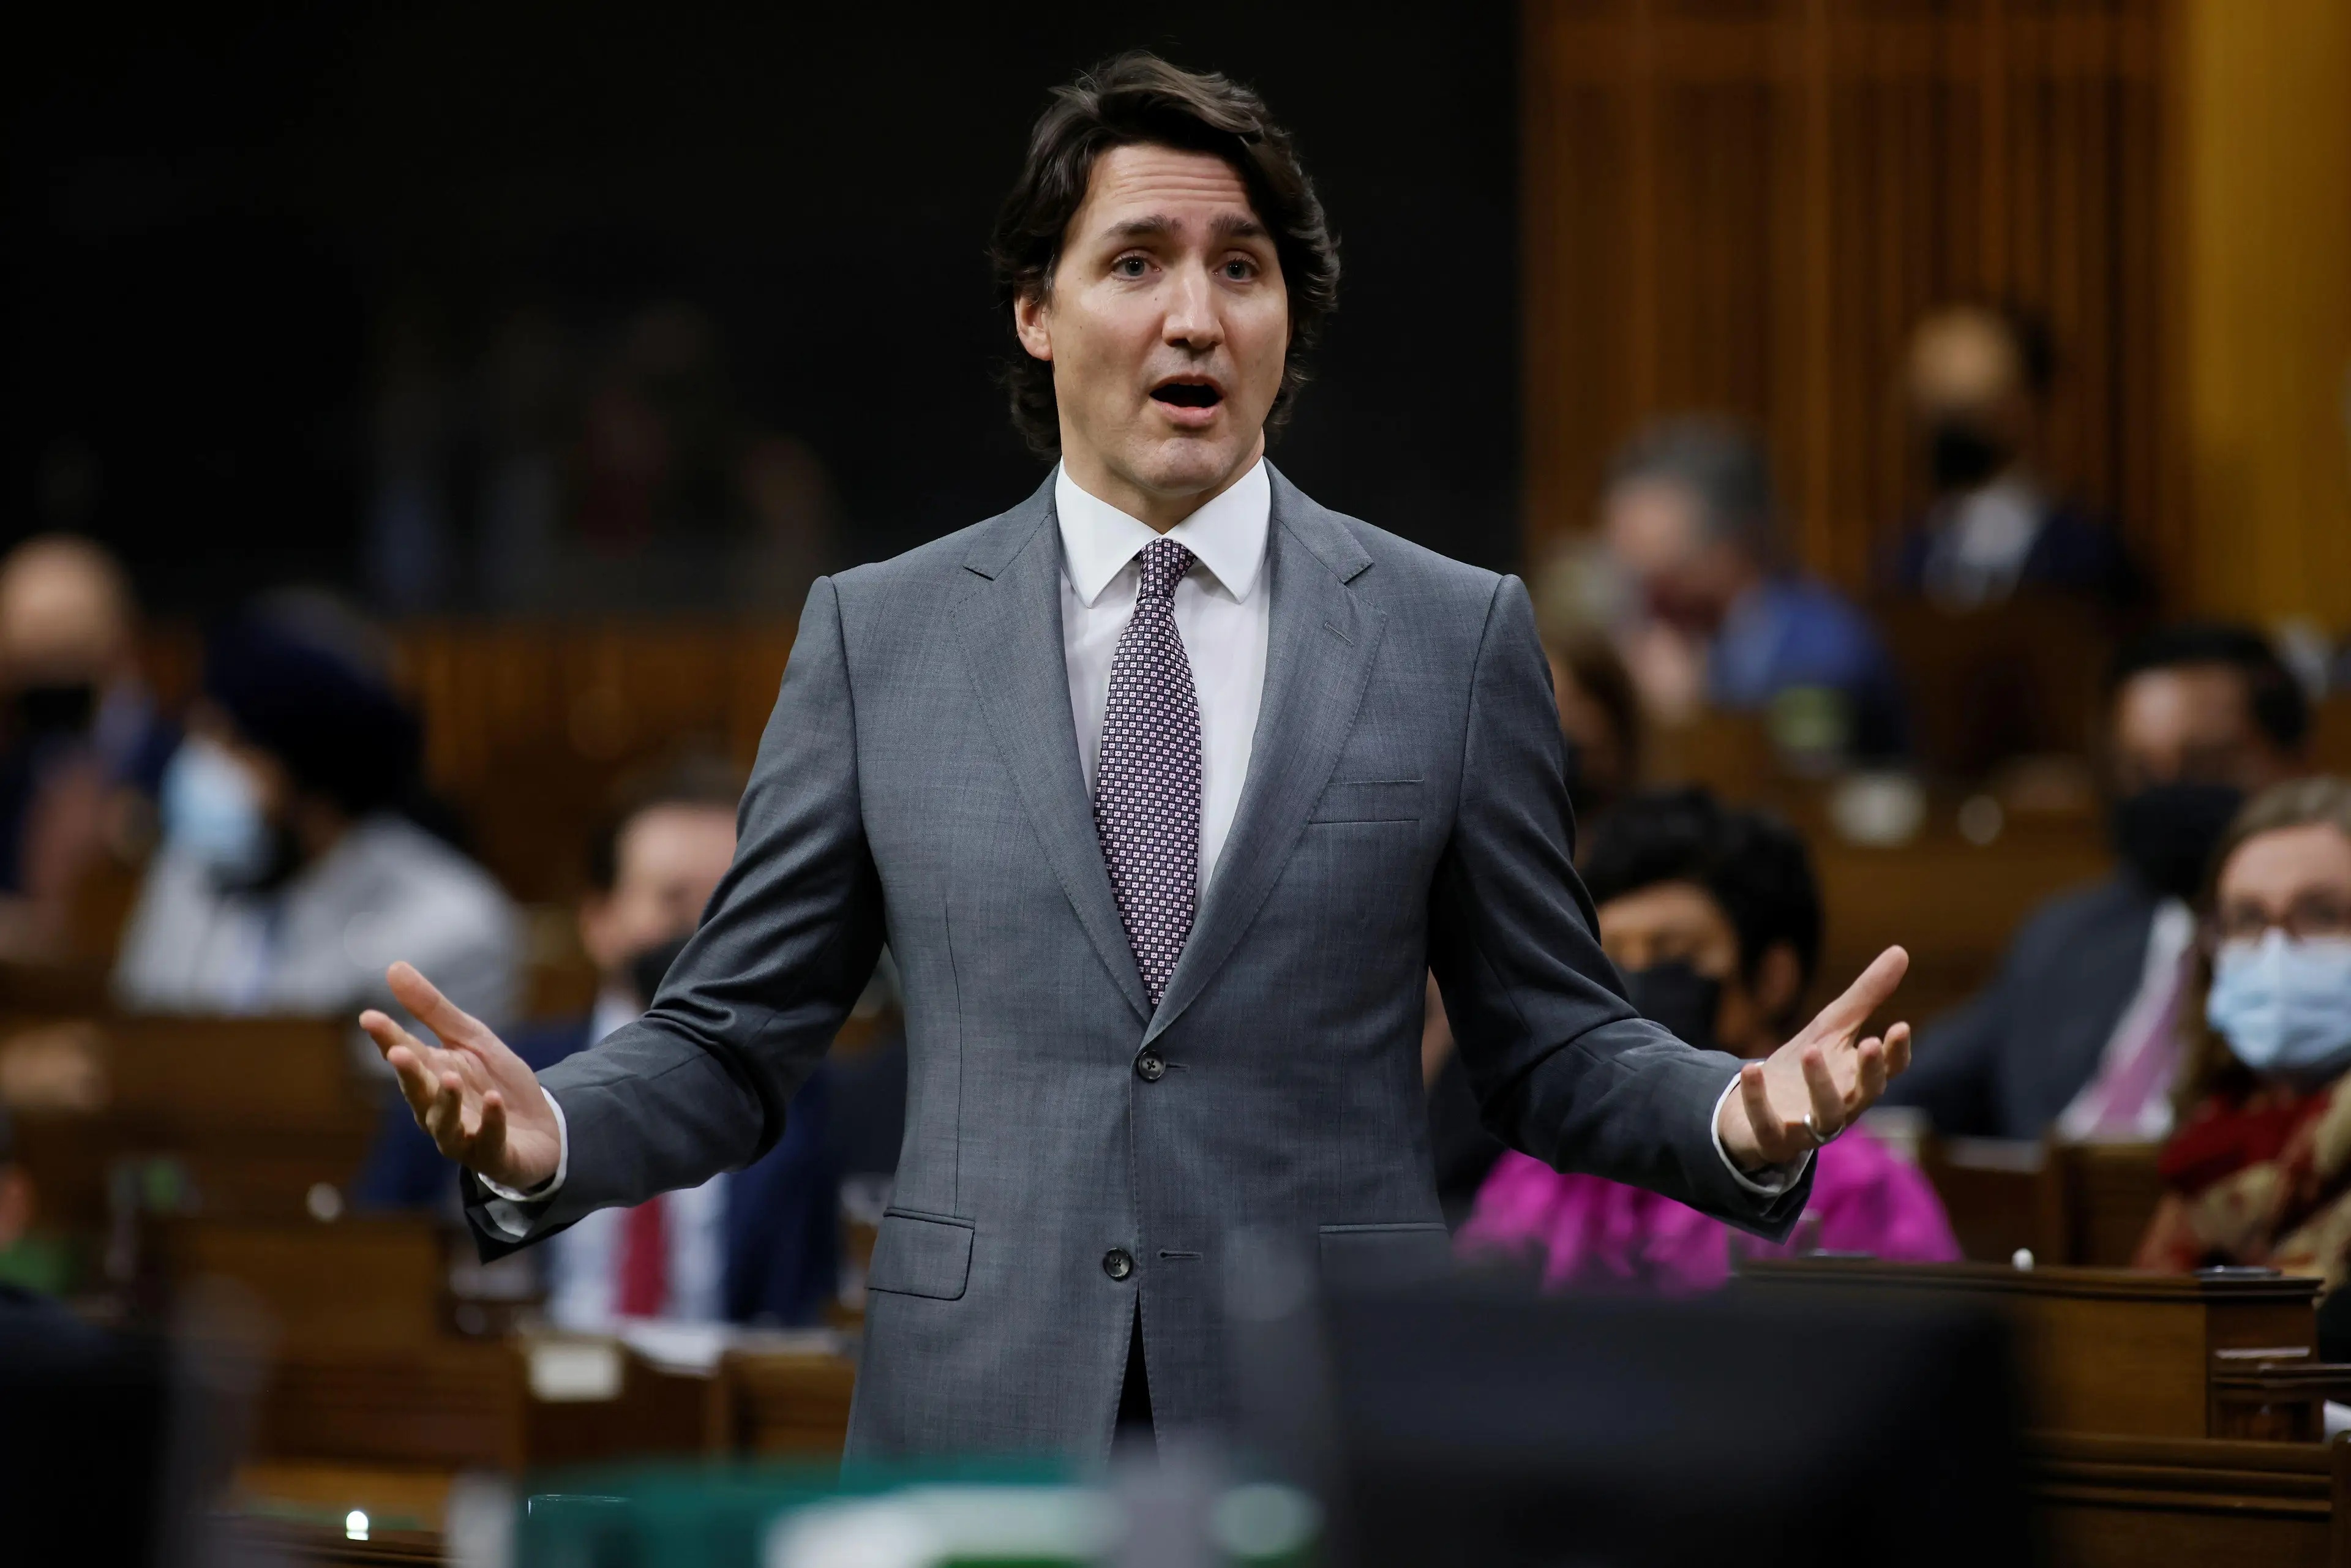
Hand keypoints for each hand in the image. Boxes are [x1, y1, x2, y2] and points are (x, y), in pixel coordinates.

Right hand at [359, 961, 560, 1191]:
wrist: (542, 1128)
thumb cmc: (495, 1082)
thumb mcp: (471, 1039)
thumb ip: (433, 1009)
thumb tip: (392, 967)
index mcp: (432, 1076)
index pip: (405, 1054)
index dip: (387, 1037)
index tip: (369, 1017)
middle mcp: (439, 1110)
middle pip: (418, 1092)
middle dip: (408, 1073)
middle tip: (398, 1051)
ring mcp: (465, 1136)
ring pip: (445, 1124)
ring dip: (445, 1102)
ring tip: (449, 1077)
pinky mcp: (494, 1155)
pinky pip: (489, 1142)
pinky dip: (491, 1122)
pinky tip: (495, 1100)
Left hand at [1715, 945, 1912, 1172]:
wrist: (1755, 1109)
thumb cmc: (1804, 1067)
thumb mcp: (1831, 1027)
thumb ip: (1865, 996)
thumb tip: (1900, 950)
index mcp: (1858, 1079)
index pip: (1889, 1070)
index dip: (1896, 1051)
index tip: (1900, 1026)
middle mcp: (1842, 1106)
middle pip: (1866, 1094)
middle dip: (1870, 1071)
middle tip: (1870, 1042)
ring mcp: (1809, 1127)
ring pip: (1825, 1113)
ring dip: (1821, 1084)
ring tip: (1810, 1050)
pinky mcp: (1773, 1138)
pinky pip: (1768, 1124)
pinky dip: (1759, 1100)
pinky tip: (1751, 1067)